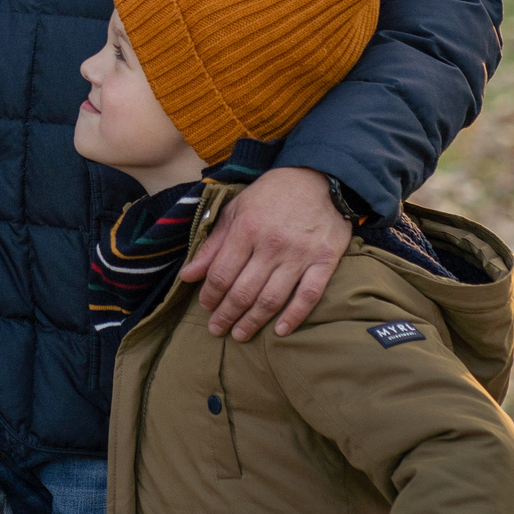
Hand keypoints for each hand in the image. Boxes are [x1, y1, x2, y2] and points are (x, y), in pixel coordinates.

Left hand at [178, 165, 349, 339]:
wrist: (318, 178)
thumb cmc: (271, 195)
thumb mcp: (236, 210)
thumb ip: (213, 244)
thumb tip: (188, 275)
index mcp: (246, 229)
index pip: (221, 274)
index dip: (210, 296)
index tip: (205, 307)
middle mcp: (272, 244)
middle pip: (243, 291)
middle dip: (226, 314)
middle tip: (217, 329)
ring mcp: (300, 255)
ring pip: (272, 298)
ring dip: (253, 321)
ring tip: (240, 334)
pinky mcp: (324, 261)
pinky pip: (309, 295)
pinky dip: (294, 316)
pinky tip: (280, 330)